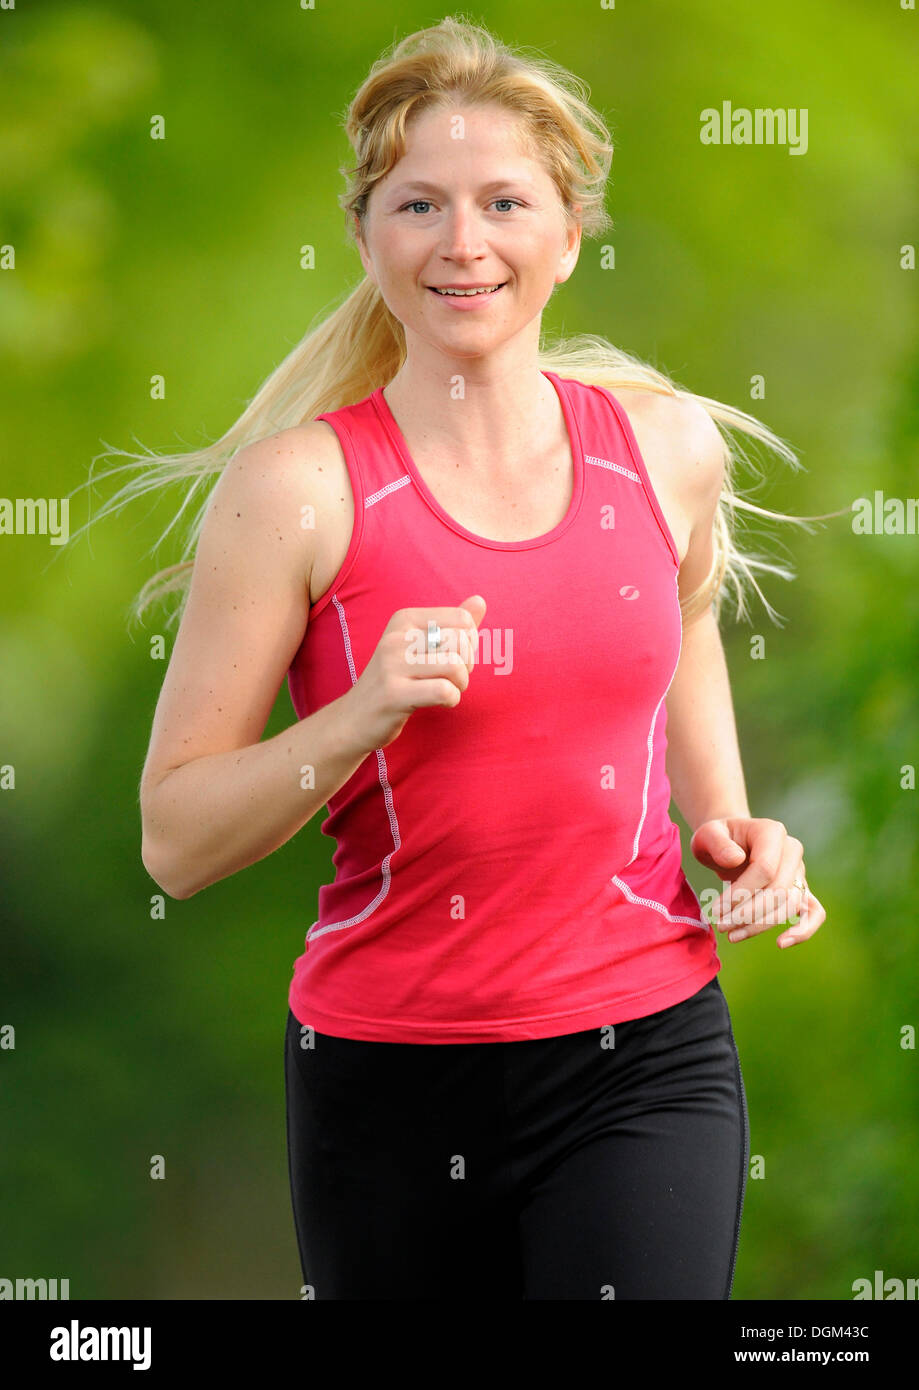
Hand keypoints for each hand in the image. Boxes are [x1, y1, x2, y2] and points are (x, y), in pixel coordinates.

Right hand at [346, 595, 486, 751]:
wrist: (354, 717)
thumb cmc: (396, 679)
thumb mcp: (420, 646)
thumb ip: (452, 624)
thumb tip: (480, 600)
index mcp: (405, 619)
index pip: (462, 619)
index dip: (470, 642)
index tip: (454, 657)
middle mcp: (397, 637)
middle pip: (460, 642)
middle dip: (467, 664)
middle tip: (452, 677)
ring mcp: (392, 665)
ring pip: (455, 666)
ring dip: (461, 684)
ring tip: (447, 689)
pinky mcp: (394, 694)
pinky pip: (443, 691)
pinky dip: (452, 699)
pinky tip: (440, 702)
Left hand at [690, 817, 825, 948]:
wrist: (728, 844)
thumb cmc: (717, 839)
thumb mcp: (707, 834)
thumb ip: (717, 844)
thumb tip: (736, 859)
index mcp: (772, 832)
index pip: (765, 869)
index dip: (741, 893)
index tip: (717, 909)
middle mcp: (792, 851)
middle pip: (778, 890)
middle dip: (748, 913)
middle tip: (721, 925)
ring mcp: (799, 871)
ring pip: (789, 905)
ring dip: (760, 925)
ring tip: (732, 935)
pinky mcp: (801, 890)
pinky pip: (814, 912)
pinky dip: (803, 930)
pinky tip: (781, 943)